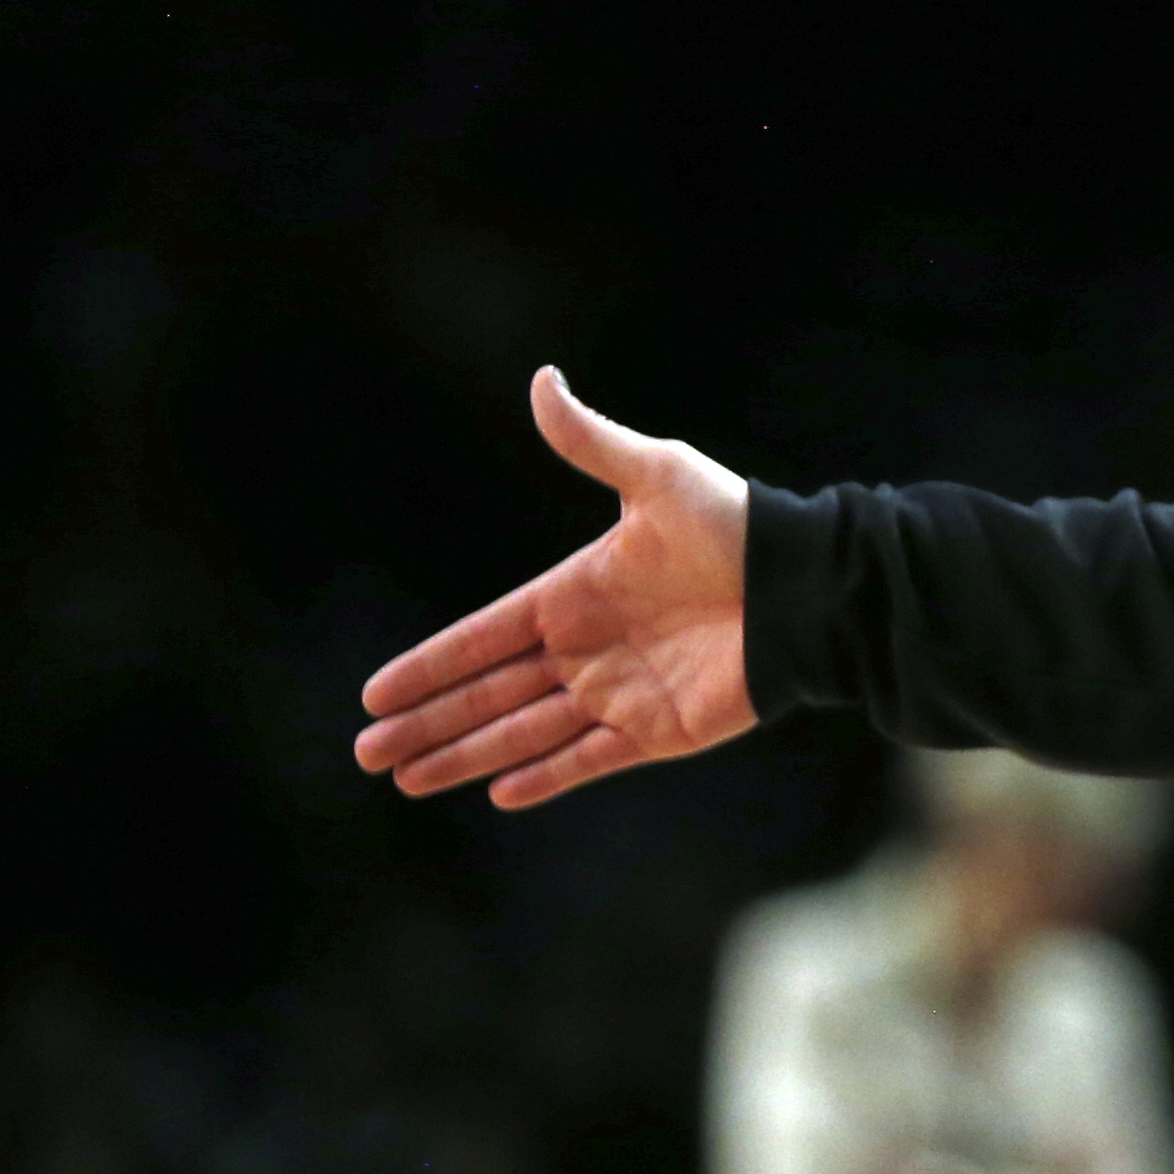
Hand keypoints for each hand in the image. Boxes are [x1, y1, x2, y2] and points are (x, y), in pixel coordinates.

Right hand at [354, 366, 754, 810]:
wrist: (807, 586)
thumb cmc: (735, 525)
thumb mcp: (658, 475)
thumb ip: (593, 441)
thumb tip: (542, 380)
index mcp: (576, 592)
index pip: (484, 636)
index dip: (431, 665)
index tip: (375, 692)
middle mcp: (588, 647)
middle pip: (490, 693)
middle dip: (428, 722)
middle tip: (365, 752)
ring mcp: (619, 692)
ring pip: (525, 732)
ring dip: (467, 755)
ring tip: (406, 778)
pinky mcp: (658, 730)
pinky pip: (587, 759)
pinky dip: (544, 777)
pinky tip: (497, 792)